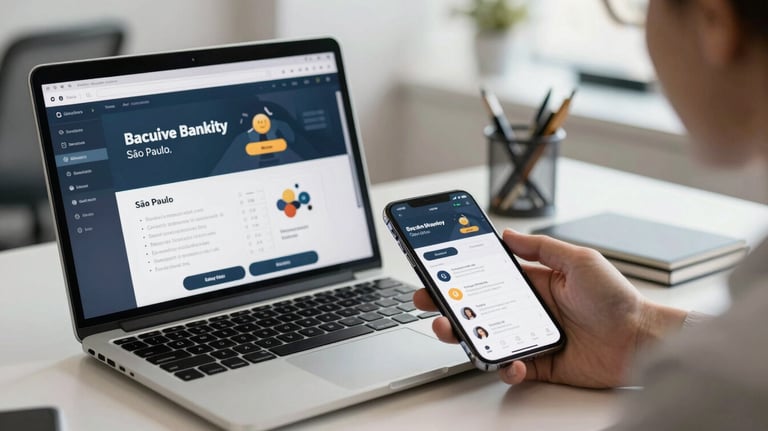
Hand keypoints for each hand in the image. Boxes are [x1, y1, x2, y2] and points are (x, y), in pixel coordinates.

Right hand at [413, 229, 685, 388]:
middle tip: (428, 301)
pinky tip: (509, 360)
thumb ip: (541, 248)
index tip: (438, 270)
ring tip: (450, 329)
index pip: (488, 277)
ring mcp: (530, 336)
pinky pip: (511, 366)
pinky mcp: (539, 363)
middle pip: (477, 307)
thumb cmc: (616, 299)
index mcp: (534, 283)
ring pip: (486, 337)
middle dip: (448, 303)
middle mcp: (527, 310)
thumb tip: (507, 234)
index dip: (462, 274)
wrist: (640, 340)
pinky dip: (505, 366)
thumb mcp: (580, 259)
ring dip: (463, 334)